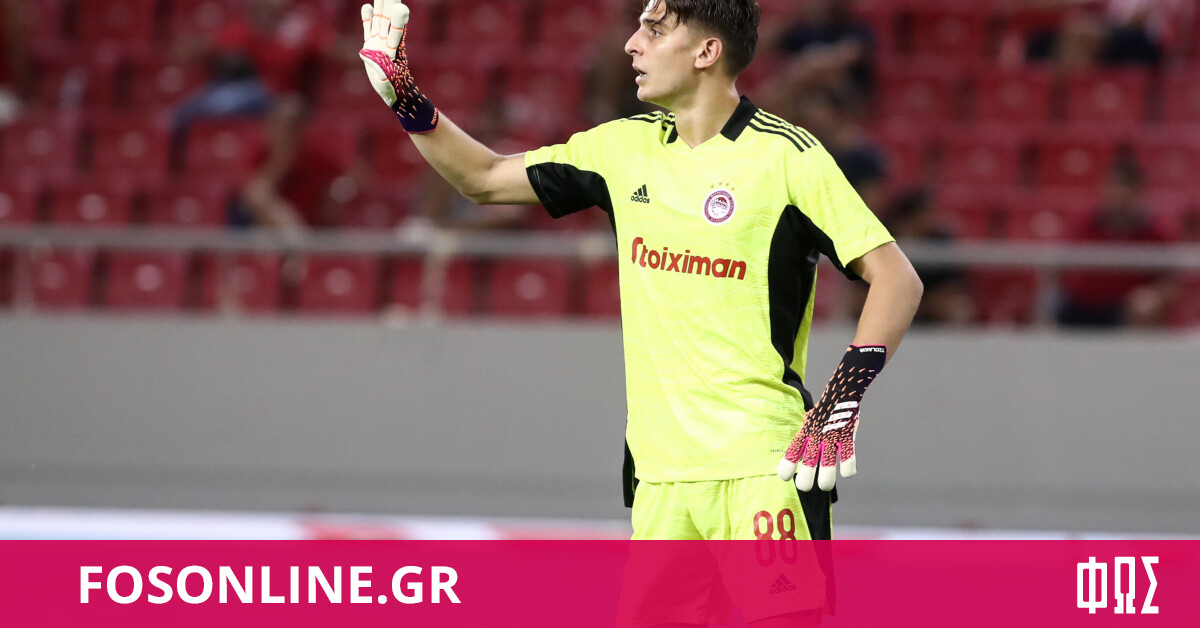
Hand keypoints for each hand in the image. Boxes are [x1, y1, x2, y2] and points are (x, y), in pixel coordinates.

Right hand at [358, 0, 438, 132]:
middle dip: (389, 3)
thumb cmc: (394, 90)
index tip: (402, 7)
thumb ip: (384, 75)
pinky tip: (367, 6)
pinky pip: (369, 29)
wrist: (393, 92)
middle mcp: (386, 43)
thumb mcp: (388, 84)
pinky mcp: (371, 46)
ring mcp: (378, 42)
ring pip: (380, 20)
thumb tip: (380, 69)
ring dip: (380, 5)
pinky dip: (367, 19)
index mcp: (393, 51)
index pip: (396, 31)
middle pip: (388, 19)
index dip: (398, 19)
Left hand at [777, 345, 885, 491]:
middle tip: (806, 486)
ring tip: (825, 485)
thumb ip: (803, 439)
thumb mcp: (808, 422)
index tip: (785, 477)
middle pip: (808, 465)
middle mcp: (816, 437)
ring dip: (826, 480)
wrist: (841, 392)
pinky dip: (848, 469)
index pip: (791, 453)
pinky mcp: (847, 437)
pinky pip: (849, 458)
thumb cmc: (823, 413)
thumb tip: (796, 456)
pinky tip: (846, 472)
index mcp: (805, 433)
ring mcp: (832, 438)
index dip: (786, 467)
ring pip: (828, 466)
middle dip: (805, 481)